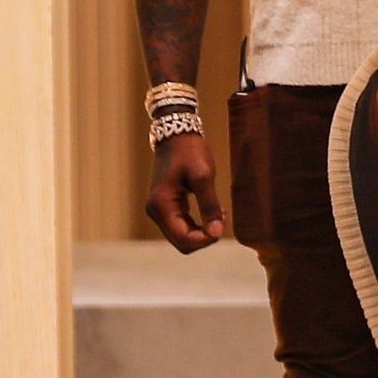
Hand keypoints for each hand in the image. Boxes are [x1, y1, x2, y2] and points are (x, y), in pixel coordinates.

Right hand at [145, 133, 223, 252]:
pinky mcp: (164, 206)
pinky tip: (212, 214)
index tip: (223, 225)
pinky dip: (197, 226)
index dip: (205, 240)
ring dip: (201, 233)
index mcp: (161, 206)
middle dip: (204, 238)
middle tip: (222, 219)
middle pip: (181, 242)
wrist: (176, 134)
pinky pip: (181, 226)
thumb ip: (209, 206)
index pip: (183, 239)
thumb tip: (217, 233)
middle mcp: (155, 211)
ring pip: (181, 237)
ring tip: (219, 215)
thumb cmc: (190, 152)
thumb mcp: (203, 176)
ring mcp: (158, 210)